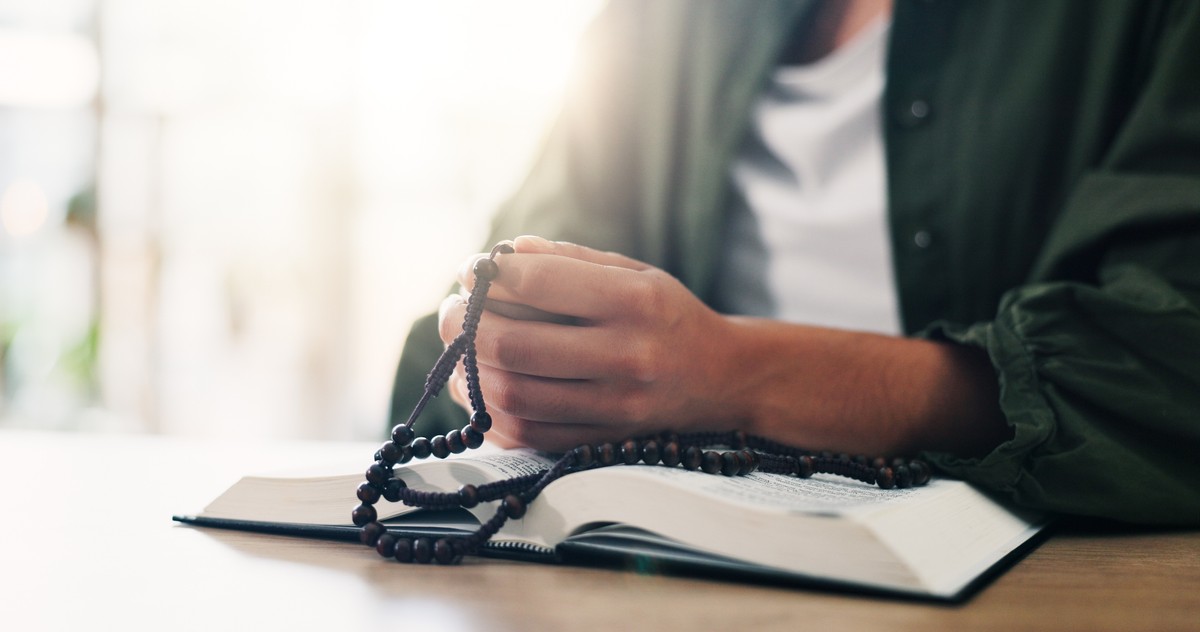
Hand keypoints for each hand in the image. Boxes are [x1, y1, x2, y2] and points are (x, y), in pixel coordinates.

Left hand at [439, 235, 1009, 455]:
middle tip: (453, 312)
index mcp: (636, 300)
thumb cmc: (669, 316)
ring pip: (510, 393)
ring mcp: (614, 405)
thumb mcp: (633, 271)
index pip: (538, 282)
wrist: (725, 379)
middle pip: (512, 345)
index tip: (475, 271)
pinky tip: (483, 387)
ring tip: (463, 349)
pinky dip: (490, 411)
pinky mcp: (602, 441)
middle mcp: (626, 355)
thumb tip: (499, 258)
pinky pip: (526, 432)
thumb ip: (566, 260)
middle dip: (465, 324)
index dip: (490, 274)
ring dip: (468, 370)